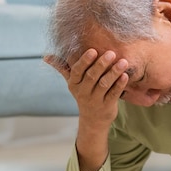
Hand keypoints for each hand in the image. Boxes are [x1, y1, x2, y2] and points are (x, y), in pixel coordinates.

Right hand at [45, 49, 129, 170]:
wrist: (92, 120)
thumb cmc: (83, 94)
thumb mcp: (72, 82)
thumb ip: (62, 68)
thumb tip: (46, 57)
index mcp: (74, 84)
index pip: (77, 71)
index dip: (85, 61)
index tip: (93, 51)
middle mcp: (83, 92)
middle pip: (92, 76)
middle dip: (101, 64)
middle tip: (111, 53)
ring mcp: (95, 100)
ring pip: (104, 84)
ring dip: (114, 72)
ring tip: (123, 62)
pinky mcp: (107, 106)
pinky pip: (114, 94)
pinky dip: (120, 85)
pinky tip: (125, 76)